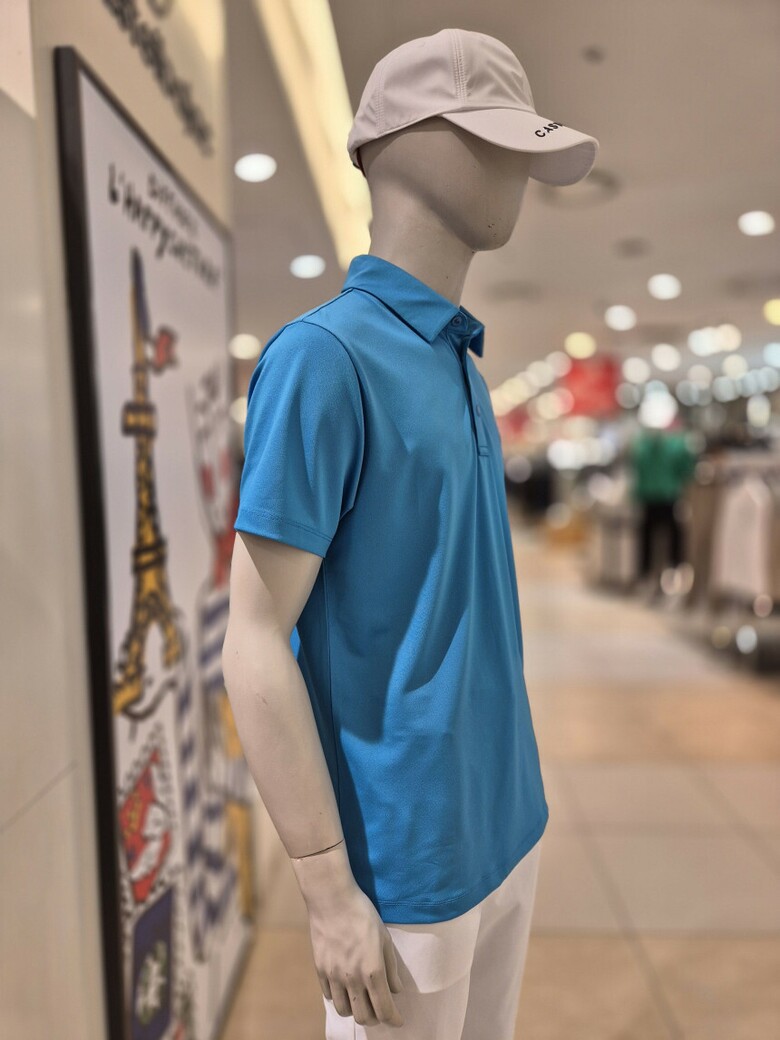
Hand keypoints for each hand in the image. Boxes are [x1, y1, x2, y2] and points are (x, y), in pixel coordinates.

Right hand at [306, 881, 404, 1027]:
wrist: (332, 899)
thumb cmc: (363, 914)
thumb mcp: (384, 938)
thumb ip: (391, 967)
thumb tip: (396, 989)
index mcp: (373, 971)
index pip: (384, 1009)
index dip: (393, 1019)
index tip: (397, 1021)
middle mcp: (352, 979)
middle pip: (364, 1017)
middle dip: (375, 1018)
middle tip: (380, 1009)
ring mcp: (334, 976)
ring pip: (344, 1010)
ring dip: (356, 1010)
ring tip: (362, 1000)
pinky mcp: (320, 970)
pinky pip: (329, 996)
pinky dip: (340, 997)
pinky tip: (345, 987)